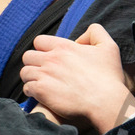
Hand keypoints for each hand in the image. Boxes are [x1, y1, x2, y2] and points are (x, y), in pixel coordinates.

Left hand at [20, 24, 134, 134]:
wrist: (106, 102)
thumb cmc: (109, 78)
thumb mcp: (109, 47)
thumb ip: (95, 32)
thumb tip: (80, 38)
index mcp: (64, 47)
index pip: (40, 41)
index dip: (44, 49)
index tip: (52, 58)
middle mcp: (51, 59)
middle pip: (28, 56)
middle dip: (34, 63)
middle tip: (45, 72)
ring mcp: (45, 75)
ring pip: (25, 72)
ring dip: (31, 77)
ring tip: (41, 84)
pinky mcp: (42, 91)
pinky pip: (27, 88)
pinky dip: (32, 92)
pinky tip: (41, 95)